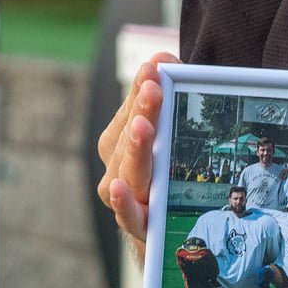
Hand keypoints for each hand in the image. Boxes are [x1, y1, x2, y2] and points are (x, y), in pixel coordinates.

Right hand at [96, 54, 179, 257]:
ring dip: (134, 148)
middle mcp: (118, 165)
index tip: (154, 68)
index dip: (140, 89)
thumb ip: (166, 95)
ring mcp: (124, 195)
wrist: (168, 230)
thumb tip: (162, 57)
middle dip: (141, 110)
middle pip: (130, 136)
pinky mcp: (136, 224)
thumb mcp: (170, 130)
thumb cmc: (167, 174)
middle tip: (153, 88)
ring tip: (142, 126)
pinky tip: (121, 187)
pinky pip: (126, 214)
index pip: (131, 111)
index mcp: (123, 139)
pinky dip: (122, 201)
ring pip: (128, 170)